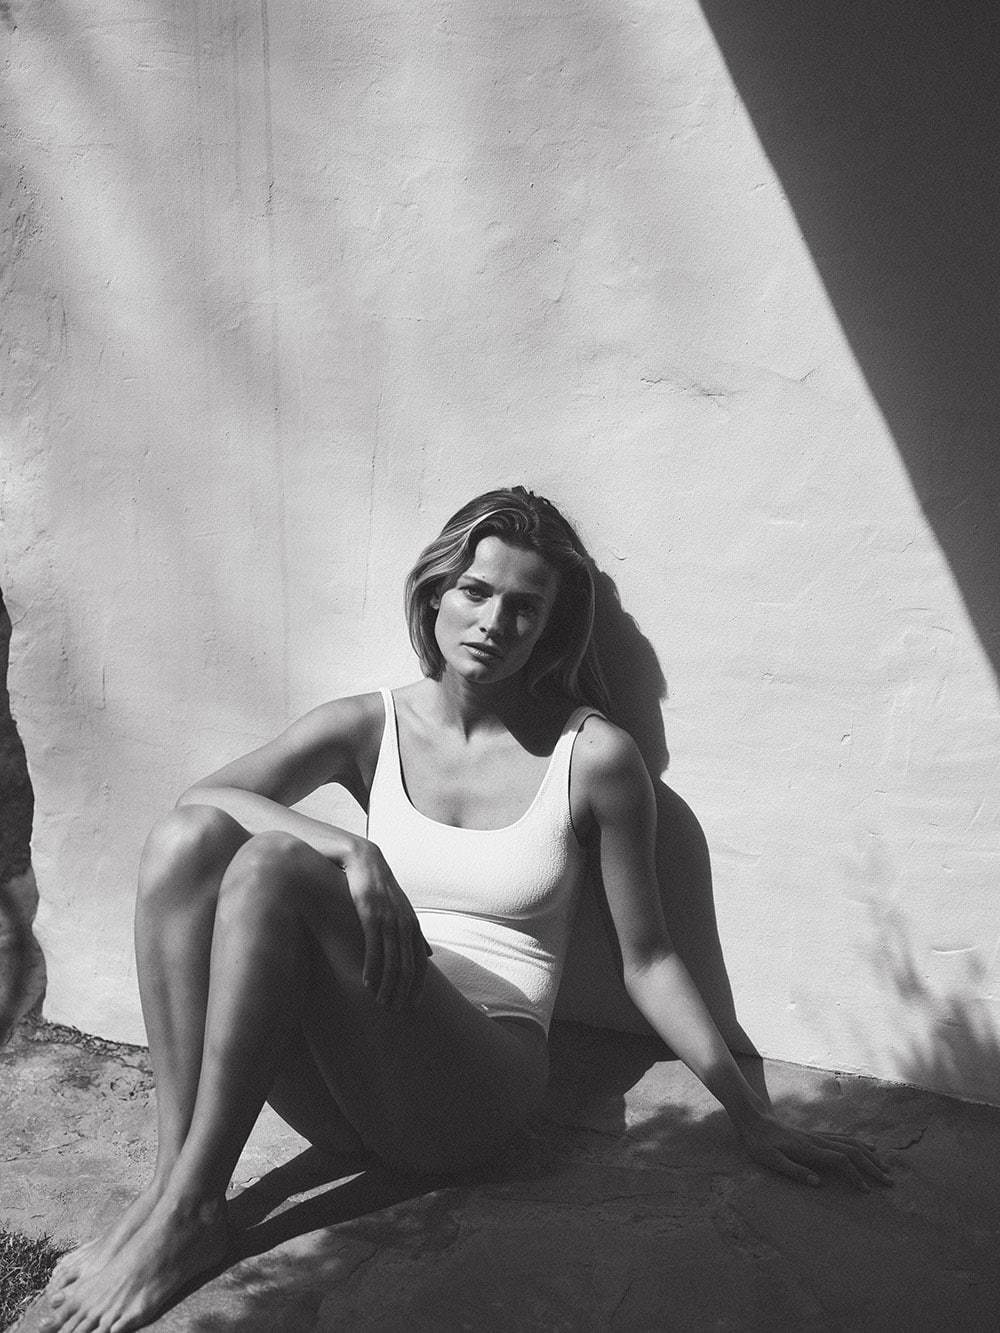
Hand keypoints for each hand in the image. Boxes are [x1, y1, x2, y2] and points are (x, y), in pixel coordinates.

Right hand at [340, 839, 431, 1010]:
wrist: (365, 862)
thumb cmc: (382, 888)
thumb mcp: (403, 910)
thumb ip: (415, 934)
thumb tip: (429, 954)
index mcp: (413, 926)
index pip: (420, 964)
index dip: (418, 987)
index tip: (412, 1006)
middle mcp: (405, 925)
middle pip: (409, 967)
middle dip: (403, 992)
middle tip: (396, 1011)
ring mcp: (390, 920)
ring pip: (393, 961)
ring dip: (387, 986)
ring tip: (381, 1003)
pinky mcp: (371, 915)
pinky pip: (374, 948)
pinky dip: (372, 969)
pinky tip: (367, 983)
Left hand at [736, 1111, 891, 1190]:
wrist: (754, 1120)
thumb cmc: (759, 1143)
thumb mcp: (770, 1160)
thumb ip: (794, 1171)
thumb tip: (819, 1184)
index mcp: (809, 1149)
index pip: (840, 1161)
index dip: (855, 1175)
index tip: (866, 1190)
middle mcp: (817, 1140)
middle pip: (852, 1151)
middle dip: (872, 1166)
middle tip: (889, 1182)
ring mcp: (818, 1136)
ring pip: (851, 1142)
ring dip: (869, 1155)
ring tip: (885, 1168)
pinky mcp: (816, 1134)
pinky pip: (843, 1138)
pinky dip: (859, 1143)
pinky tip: (868, 1147)